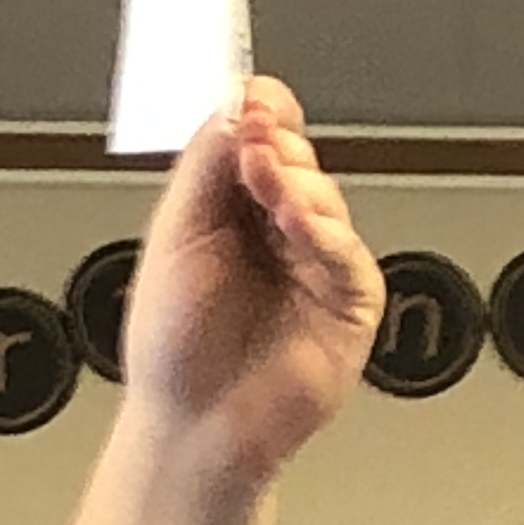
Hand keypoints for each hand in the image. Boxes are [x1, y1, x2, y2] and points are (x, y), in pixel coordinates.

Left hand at [120, 73, 385, 491]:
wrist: (193, 424)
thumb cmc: (175, 347)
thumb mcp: (176, 236)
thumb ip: (205, 166)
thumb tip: (235, 103)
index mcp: (231, 208)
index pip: (259, 139)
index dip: (258, 114)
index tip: (249, 100)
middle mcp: (277, 229)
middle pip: (296, 159)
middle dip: (275, 145)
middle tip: (254, 140)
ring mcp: (316, 263)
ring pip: (324, 198)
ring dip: (296, 182)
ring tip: (265, 178)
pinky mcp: (349, 302)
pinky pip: (346, 253)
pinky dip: (323, 230)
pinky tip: (296, 220)